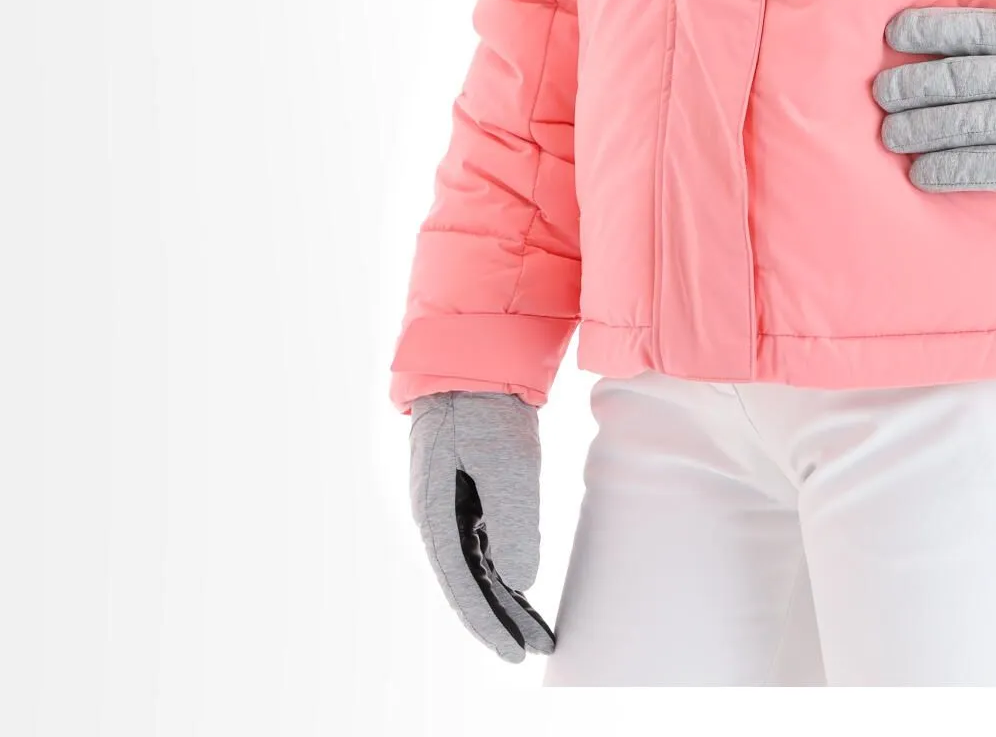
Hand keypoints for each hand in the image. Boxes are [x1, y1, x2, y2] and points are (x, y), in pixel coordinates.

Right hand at [408, 390, 555, 661]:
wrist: (474, 363)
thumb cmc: (485, 409)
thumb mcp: (504, 461)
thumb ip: (512, 521)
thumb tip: (520, 583)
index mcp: (437, 515)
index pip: (463, 586)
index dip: (489, 624)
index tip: (515, 654)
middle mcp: (439, 519)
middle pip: (471, 585)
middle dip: (502, 622)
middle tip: (536, 652)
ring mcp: (452, 507)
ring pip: (479, 568)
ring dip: (507, 601)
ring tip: (538, 632)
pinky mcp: (469, 494)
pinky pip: (486, 545)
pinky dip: (506, 571)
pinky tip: (523, 589)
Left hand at [875, 2, 995, 189]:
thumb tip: (954, 38)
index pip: (980, 32)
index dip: (936, 30)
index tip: (896, 31)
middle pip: (970, 78)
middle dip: (919, 85)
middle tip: (881, 93)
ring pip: (978, 121)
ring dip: (928, 129)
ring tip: (890, 135)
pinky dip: (957, 169)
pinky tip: (923, 173)